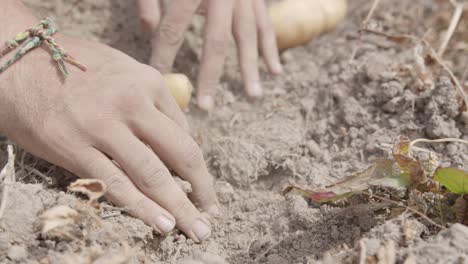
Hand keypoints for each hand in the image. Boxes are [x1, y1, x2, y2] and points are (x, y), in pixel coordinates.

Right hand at [0, 36, 218, 241]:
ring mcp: (103, 127)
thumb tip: (180, 136)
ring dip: (179, 206)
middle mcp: (132, 104)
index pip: (184, 132)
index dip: (196, 164)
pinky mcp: (75, 149)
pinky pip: (116, 185)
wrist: (19, 63)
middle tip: (212, 212)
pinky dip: (143, 208)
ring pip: (153, 175)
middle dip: (201, 188)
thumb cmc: (76, 67)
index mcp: (149, 83)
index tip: (200, 185)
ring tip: (197, 229)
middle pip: (180, 154)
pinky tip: (162, 224)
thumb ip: (153, 101)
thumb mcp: (125, 70)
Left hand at [138, 0, 282, 110]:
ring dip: (251, 70)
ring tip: (253, 98)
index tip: (159, 81)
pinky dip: (271, 49)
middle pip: (215, 42)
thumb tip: (152, 31)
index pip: (172, 30)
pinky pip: (267, 25)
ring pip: (249, 37)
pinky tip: (276, 72)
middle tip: (206, 107)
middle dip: (210, 76)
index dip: (163, 56)